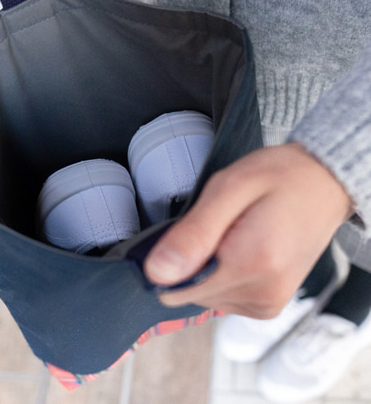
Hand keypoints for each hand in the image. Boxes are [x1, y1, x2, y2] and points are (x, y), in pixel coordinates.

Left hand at [144, 143, 352, 317]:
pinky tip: (241, 245)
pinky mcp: (268, 304)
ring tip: (234, 231)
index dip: (173, 257)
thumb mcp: (228, 188)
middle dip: (194, 257)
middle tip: (220, 224)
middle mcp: (262, 294)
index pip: (178, 288)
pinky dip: (222, 271)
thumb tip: (156, 272)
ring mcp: (267, 304)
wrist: (324, 183)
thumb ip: (192, 234)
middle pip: (190, 292)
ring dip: (208, 264)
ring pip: (205, 294)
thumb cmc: (279, 177)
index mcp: (252, 264)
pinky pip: (223, 295)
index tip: (192, 229)